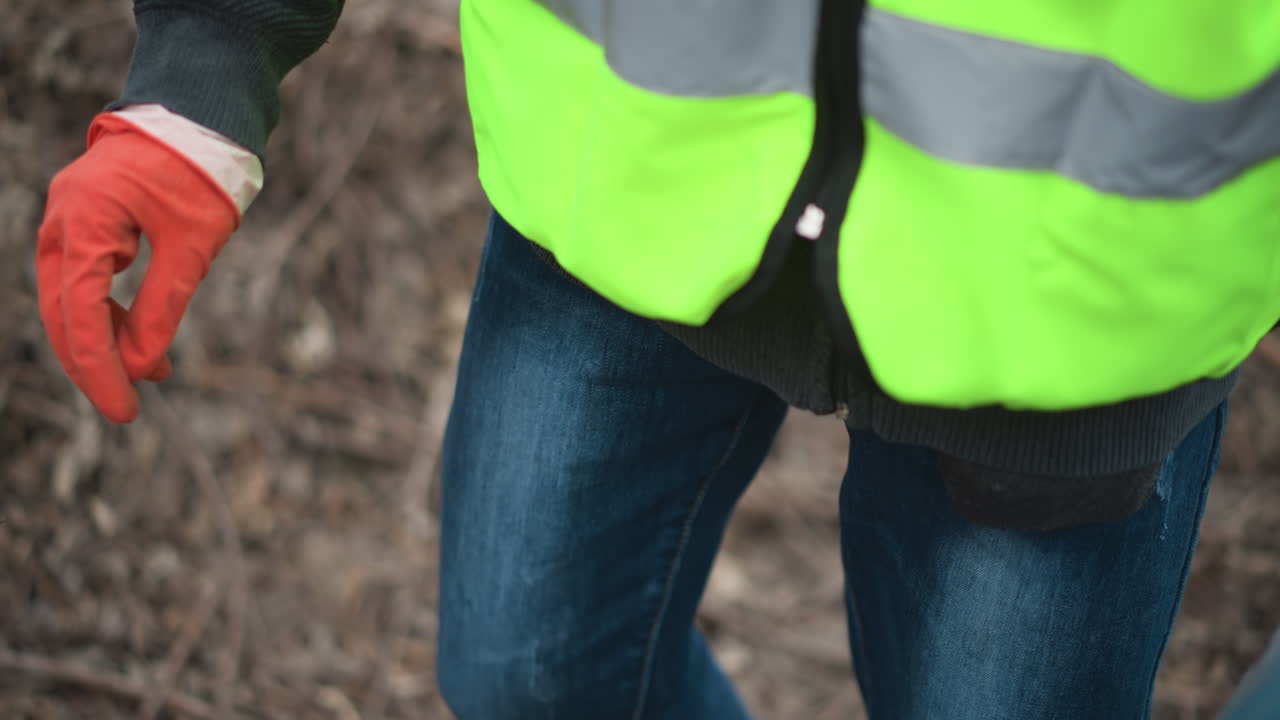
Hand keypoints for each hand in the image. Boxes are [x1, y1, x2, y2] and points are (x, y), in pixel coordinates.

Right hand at [37, 114, 239, 422]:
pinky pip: (86, 276)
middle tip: (127, 409)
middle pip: (64, 311)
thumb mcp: (193, 246)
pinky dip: (110, 310)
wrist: (199, 113)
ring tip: (152, 372)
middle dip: (93, 363)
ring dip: (105, 339)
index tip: (125, 412)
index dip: (101, 369)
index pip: (81, 315)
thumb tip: (144, 367)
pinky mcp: (87, 219)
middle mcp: (64, 220)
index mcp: (86, 221)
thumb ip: (163, 307)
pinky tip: (143, 339)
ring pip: (72, 297)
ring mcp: (70, 217)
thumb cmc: (201, 172)